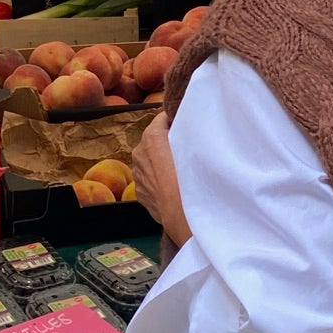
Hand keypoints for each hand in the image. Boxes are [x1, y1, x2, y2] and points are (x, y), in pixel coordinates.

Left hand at [132, 113, 188, 246]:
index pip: (163, 117)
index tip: (187, 125)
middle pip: (155, 139)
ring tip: (180, 171)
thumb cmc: (191, 178)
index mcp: (151, 137)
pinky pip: (150, 180)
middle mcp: (139, 153)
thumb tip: (188, 126)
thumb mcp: (194, 146)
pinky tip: (173, 187)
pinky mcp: (140, 193)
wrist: (183, 215)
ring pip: (151, 161)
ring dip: (162, 162)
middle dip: (167, 142)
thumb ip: (186, 133)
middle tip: (187, 150)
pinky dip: (159, 181)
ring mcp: (137, 175)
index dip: (176, 120)